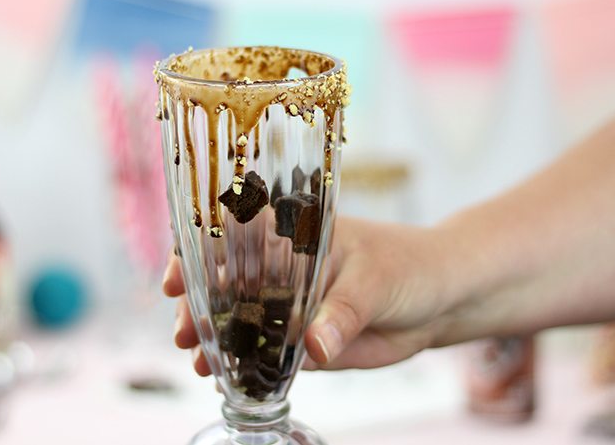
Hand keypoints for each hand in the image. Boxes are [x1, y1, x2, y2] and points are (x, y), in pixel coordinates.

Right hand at [163, 217, 461, 373]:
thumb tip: (313, 347)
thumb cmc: (406, 267)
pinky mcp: (301, 339)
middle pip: (225, 282)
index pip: (232, 235)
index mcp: (293, 235)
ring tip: (200, 362)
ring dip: (214, 340)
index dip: (195, 253)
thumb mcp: (374, 281)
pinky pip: (265, 353)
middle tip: (185, 333)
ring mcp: (289, 305)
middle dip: (198, 306)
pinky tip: (227, 378)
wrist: (437, 300)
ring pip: (239, 320)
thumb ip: (342, 313)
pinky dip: (244, 365)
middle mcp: (282, 268)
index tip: (176, 278)